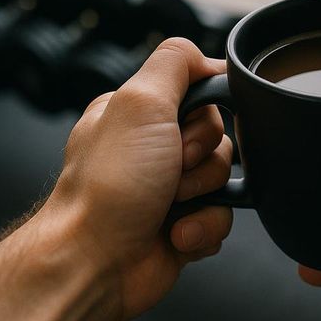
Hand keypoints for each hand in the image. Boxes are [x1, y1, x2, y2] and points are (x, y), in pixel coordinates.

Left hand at [38, 38, 234, 320]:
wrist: (94, 263)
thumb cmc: (107, 188)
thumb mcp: (140, 102)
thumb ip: (175, 62)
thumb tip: (206, 57)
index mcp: (138, 113)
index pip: (201, 91)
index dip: (207, 111)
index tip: (187, 126)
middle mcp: (151, 148)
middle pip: (220, 137)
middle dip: (203, 158)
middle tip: (171, 170)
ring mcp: (168, 189)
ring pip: (226, 178)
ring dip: (204, 195)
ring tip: (170, 207)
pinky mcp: (183, 225)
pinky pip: (223, 217)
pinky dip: (204, 227)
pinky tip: (176, 233)